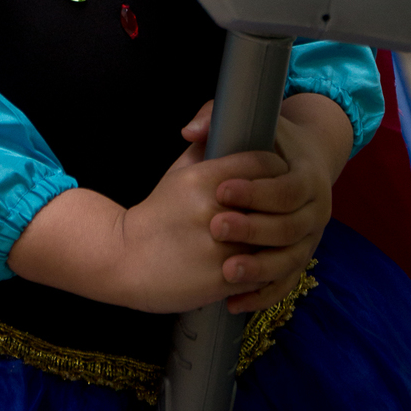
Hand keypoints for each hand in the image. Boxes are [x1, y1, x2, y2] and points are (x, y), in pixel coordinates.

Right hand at [7, 138, 309, 315]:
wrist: (124, 258)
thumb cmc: (157, 213)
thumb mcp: (178, 173)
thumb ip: (207, 153)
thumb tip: (233, 132)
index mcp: (203, 178)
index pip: (261, 163)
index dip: (276, 167)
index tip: (279, 173)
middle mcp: (213, 210)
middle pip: (271, 200)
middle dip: (280, 203)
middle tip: (286, 204)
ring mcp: (218, 246)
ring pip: (270, 238)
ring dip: (277, 238)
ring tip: (281, 235)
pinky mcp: (220, 278)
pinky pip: (259, 271)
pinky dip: (265, 268)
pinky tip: (263, 261)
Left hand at [181, 93, 352, 313]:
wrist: (308, 165)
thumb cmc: (272, 145)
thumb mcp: (254, 124)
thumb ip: (218, 119)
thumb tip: (190, 131)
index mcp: (307, 176)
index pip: (287, 188)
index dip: (256, 191)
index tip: (221, 189)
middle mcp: (317, 211)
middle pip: (289, 228)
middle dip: (253, 229)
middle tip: (217, 226)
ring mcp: (311, 241)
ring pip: (290, 261)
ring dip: (259, 269)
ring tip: (226, 271)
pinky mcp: (299, 262)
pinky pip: (286, 285)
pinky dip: (262, 296)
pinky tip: (232, 302)